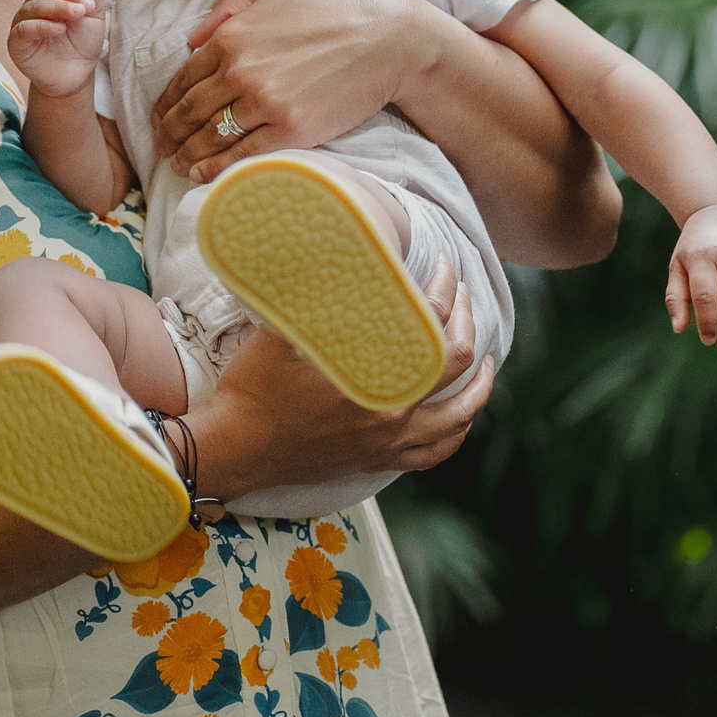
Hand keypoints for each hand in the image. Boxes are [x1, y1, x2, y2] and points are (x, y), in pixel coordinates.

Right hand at [9, 0, 106, 96]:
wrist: (76, 75)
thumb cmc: (82, 43)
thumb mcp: (94, 16)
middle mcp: (36, 3)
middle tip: (85, 7)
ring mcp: (24, 21)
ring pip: (35, 5)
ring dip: (59, 6)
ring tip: (78, 14)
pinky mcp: (17, 41)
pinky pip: (25, 28)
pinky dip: (43, 25)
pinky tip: (60, 29)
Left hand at [150, 0, 448, 180]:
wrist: (391, 39)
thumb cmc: (338, 5)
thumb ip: (229, 6)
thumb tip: (193, 39)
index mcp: (232, 36)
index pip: (184, 76)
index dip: (166, 101)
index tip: (158, 116)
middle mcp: (241, 70)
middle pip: (190, 110)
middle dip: (169, 132)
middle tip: (160, 146)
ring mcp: (265, 102)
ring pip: (210, 136)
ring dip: (187, 154)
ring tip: (176, 165)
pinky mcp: (291, 130)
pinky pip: (242, 154)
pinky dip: (216, 168)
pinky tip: (202, 175)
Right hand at [188, 260, 491, 495]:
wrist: (232, 451)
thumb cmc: (252, 393)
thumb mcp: (279, 335)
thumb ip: (311, 300)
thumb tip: (330, 254)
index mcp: (374, 384)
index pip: (432, 330)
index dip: (444, 292)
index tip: (442, 268)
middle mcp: (391, 418)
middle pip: (458, 370)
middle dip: (467, 325)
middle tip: (462, 298)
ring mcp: (387, 445)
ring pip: (458, 420)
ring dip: (478, 388)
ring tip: (484, 362)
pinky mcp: (376, 462)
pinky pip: (434, 454)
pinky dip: (454, 434)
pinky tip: (457, 419)